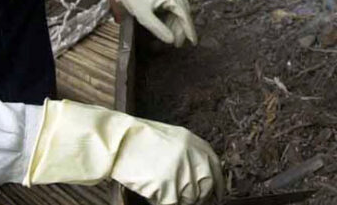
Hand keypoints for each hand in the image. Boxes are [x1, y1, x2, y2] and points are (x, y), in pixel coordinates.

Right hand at [25, 100, 222, 204]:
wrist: (119, 140)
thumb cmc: (139, 138)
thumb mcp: (171, 139)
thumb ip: (188, 153)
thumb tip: (198, 174)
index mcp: (195, 143)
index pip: (216, 168)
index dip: (217, 185)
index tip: (216, 195)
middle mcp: (193, 158)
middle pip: (205, 187)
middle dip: (197, 196)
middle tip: (185, 198)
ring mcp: (182, 173)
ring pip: (189, 199)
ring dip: (177, 199)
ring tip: (163, 191)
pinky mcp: (168, 188)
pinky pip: (171, 204)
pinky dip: (162, 202)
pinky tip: (153, 195)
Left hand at [72, 0, 196, 45]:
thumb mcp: (144, 15)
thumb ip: (158, 28)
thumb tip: (171, 40)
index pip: (184, 15)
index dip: (189, 29)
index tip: (193, 41)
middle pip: (183, 14)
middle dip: (183, 29)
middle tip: (180, 43)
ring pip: (178, 13)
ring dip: (177, 26)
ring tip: (175, 39)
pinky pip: (172, 10)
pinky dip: (172, 21)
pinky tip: (169, 28)